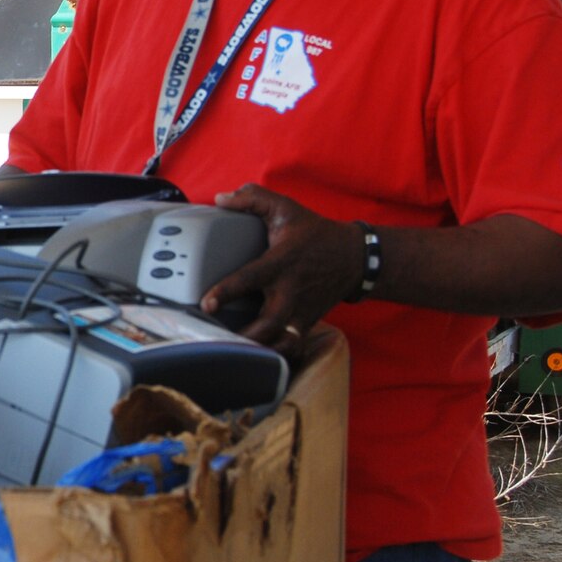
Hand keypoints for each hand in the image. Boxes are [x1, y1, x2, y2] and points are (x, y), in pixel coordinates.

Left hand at [200, 184, 362, 352]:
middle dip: (244, 336)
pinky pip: (291, 348)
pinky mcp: (306, 324)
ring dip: (258, 351)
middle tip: (216, 341)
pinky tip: (255, 362)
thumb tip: (221, 199)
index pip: (250, 278)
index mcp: (280, 263)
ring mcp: (300, 312)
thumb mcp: (286, 208)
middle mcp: (290, 292)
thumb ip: (252, 198)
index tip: (206, 302)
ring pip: (280, 342)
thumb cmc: (314, 233)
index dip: (227, 291)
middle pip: (268, 323)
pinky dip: (275, 357)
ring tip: (231, 357)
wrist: (354, 258)